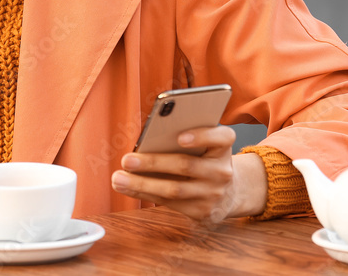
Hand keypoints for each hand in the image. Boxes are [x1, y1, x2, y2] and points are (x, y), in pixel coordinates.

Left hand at [110, 126, 266, 221]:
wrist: (229, 192)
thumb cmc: (204, 159)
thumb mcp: (203, 145)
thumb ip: (182, 138)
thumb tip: (146, 141)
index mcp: (223, 146)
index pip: (222, 137)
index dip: (202, 136)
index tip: (179, 137)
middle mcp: (222, 170)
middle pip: (185, 165)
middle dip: (152, 163)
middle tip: (126, 160)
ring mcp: (214, 193)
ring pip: (174, 189)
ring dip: (142, 185)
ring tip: (118, 178)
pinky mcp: (203, 212)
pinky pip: (170, 204)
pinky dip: (146, 195)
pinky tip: (128, 188)